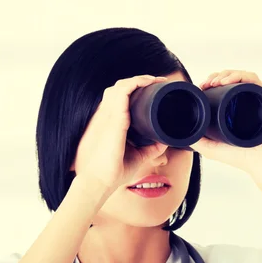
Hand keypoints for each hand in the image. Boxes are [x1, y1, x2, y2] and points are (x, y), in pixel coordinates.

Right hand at [71, 75, 169, 192]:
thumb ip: (150, 149)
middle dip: (136, 82)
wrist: (97, 183)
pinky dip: (136, 82)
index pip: (115, 100)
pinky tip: (148, 81)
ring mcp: (107, 116)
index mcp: (107, 124)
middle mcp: (104, 117)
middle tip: (155, 83)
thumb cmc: (111, 173)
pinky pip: (123, 91)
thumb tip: (164, 142)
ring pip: (119, 87)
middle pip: (117, 90)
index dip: (131, 92)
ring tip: (154, 80)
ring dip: (138, 79)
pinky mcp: (113, 118)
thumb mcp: (136, 157)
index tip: (148, 92)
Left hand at [190, 70, 261, 176]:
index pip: (224, 87)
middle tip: (206, 83)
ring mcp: (258, 99)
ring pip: (242, 76)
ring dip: (226, 74)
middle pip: (232, 78)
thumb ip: (197, 141)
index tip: (201, 86)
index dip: (211, 82)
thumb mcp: (212, 149)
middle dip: (216, 75)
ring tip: (214, 81)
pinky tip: (227, 81)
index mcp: (237, 108)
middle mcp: (248, 101)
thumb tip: (179, 134)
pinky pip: (254, 80)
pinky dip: (240, 76)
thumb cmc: (241, 158)